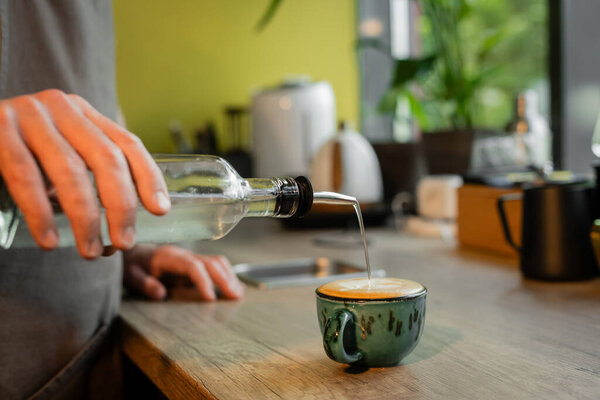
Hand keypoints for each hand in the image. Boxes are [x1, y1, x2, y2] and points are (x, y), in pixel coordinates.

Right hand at [0, 89, 169, 258]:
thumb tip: (121, 229)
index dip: (148, 177)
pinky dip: (40, 212)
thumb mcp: (62, 153)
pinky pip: (25, 176)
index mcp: (84, 113)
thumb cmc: (22, 150)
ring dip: (84, 217)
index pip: (128, 143)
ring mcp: (30, 115)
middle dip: (121, 204)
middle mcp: (62, 107)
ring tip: (89, 251)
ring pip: (70, 170)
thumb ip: (89, 175)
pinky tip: (50, 241)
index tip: (160, 211)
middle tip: (125, 241)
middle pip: (106, 157)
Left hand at [122, 244, 243, 300]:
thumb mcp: (130, 275)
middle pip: (211, 262)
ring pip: (217, 262)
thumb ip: (143, 283)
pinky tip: (233, 288)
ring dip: (229, 277)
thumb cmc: (131, 265)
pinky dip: (227, 276)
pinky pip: (215, 267)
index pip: (192, 266)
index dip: (204, 281)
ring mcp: (191, 258)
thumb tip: (161, 294)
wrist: (132, 254)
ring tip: (237, 295)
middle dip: (225, 279)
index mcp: (169, 257)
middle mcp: (184, 254)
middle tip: (235, 297)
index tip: (211, 298)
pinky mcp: (195, 264)